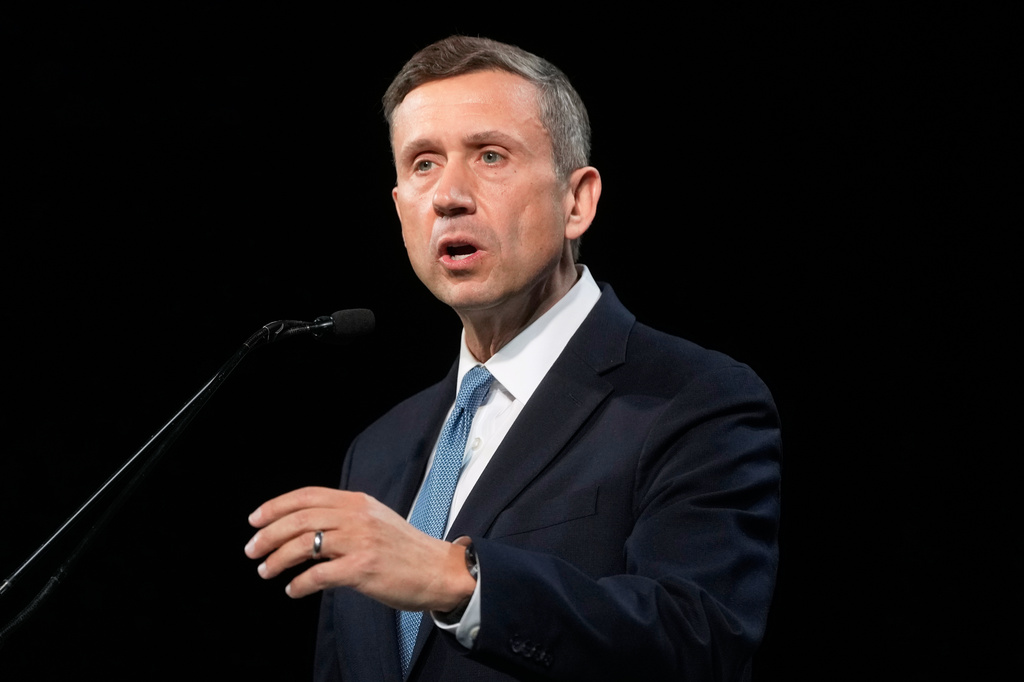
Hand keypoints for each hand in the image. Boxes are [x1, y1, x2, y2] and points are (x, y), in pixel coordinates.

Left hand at [244, 486, 473, 611]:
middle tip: (251, 549)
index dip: (276, 506)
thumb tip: (306, 525)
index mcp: (358, 502)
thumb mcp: (376, 520)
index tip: (255, 520)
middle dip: (268, 534)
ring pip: (304, 544)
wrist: (439, 570)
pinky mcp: (363, 568)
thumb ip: (345, 517)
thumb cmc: (406, 550)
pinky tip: (293, 590)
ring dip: (277, 559)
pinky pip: (319, 574)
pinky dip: (300, 584)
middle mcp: (357, 517)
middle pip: (299, 518)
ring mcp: (361, 541)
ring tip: (265, 570)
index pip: (307, 496)